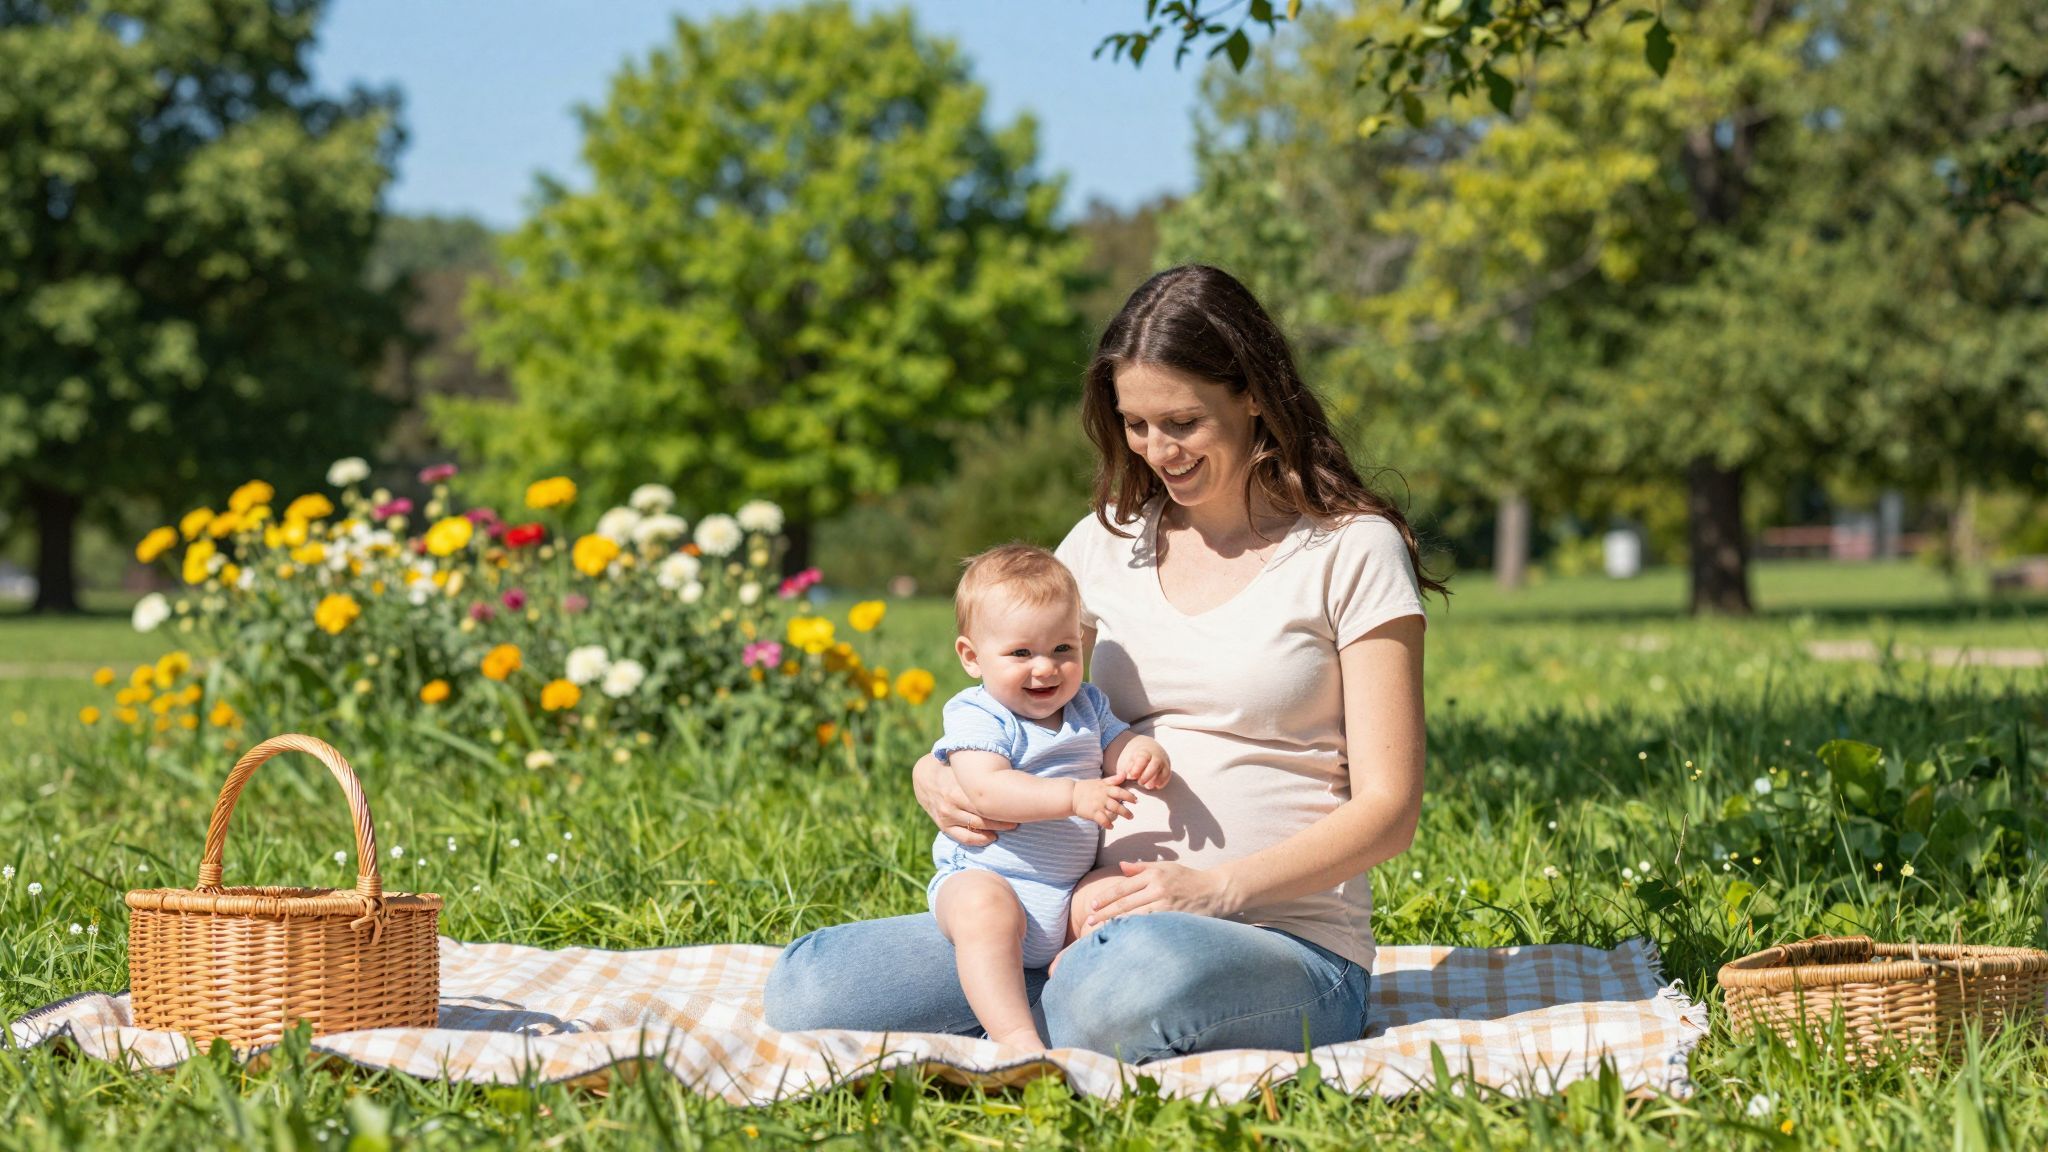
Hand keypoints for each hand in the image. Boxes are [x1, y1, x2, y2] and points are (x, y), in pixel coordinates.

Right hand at [912, 753, 1016, 846]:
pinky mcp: (943, 825)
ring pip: (976, 828)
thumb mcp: (963, 766)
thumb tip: (1007, 769)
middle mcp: (952, 804)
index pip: (985, 803)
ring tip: (1010, 828)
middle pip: (983, 817)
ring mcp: (947, 816)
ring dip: (994, 830)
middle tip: (1019, 820)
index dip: (1004, 808)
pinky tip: (991, 838)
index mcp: (958, 788)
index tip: (1020, 808)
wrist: (924, 776)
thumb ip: (980, 771)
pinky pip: (963, 837)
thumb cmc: (951, 767)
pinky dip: (979, 840)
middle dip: (1003, 821)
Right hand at [1070, 774, 1135, 828]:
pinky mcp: (1092, 813)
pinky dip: (1107, 824)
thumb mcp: (1101, 782)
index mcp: (1105, 789)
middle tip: (1131, 816)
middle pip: (1117, 805)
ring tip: (1120, 820)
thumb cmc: (1087, 788)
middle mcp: (1102, 797)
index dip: (1129, 796)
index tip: (1135, 800)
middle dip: (1126, 812)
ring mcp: (1097, 806)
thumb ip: (1113, 780)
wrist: (1071, 795)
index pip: (1119, 792)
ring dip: (1117, 818)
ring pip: (1110, 813)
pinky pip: (1102, 820)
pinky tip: (1111, 826)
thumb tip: (1124, 774)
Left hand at [1081, 859, 1234, 928]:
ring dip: (1116, 925)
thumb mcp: (1165, 867)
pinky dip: (1135, 931)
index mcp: (1153, 875)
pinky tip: (1124, 937)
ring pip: (1135, 917)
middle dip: (1105, 913)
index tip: (1093, 905)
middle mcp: (1158, 889)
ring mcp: (1166, 905)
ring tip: (1101, 931)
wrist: (1215, 891)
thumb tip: (1120, 867)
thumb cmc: (1188, 878)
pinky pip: (1150, 926)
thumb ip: (1141, 868)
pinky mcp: (1174, 919)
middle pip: (1125, 904)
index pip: (1123, 887)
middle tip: (1090, 921)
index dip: (1106, 897)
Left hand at [1117, 736, 1171, 789]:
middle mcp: (1156, 755)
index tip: (1131, 776)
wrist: (1146, 748)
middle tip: (1140, 782)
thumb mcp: (1126, 761)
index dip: (1137, 769)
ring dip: (1156, 780)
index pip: (1142, 759)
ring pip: (1163, 770)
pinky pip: (1167, 776)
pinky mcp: (1167, 769)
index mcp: (1144, 751)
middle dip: (1147, 776)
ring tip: (1147, 786)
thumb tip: (1121, 778)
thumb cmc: (1134, 758)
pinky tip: (1155, 786)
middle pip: (1155, 764)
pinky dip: (1162, 782)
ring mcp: (1163, 762)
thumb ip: (1123, 771)